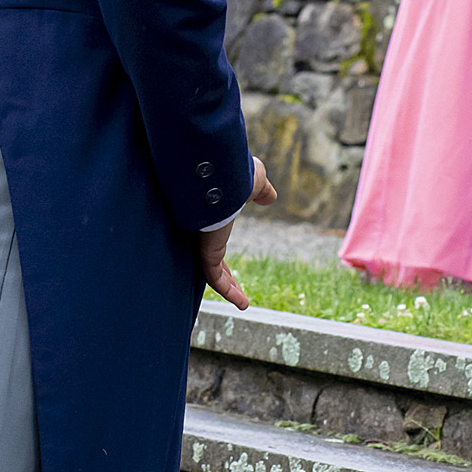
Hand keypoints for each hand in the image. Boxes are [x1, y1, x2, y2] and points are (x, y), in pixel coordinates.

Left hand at [200, 157, 278, 309]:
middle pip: (211, 257)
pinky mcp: (206, 250)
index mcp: (211, 213)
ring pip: (212, 271)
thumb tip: (269, 197)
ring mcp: (202, 240)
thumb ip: (260, 190)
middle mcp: (202, 228)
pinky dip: (228, 291)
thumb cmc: (233, 169)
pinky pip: (215, 277)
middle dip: (225, 273)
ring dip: (228, 288)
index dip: (222, 249)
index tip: (230, 259)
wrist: (220, 167)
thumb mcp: (253, 180)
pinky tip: (243, 304)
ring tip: (242, 303)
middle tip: (234, 286)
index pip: (214, 236)